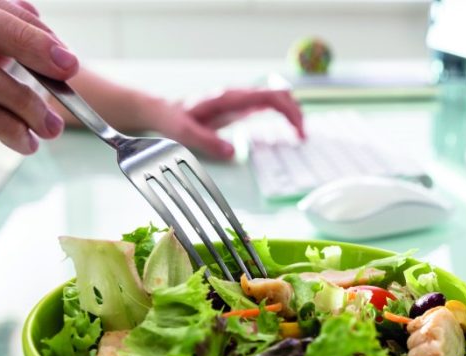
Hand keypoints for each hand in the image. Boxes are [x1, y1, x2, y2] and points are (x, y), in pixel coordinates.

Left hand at [149, 89, 305, 159]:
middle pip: (278, 93)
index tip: (298, 130)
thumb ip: (207, 142)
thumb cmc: (173, 119)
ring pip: (276, 97)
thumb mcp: (185, 133)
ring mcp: (240, 99)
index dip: (288, 110)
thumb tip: (232, 153)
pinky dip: (283, 114)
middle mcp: (238, 95)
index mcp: (228, 97)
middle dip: (295, 112)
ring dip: (291, 112)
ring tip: (300, 133)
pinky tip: (288, 127)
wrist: (162, 110)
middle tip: (303, 136)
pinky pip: (268, 104)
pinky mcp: (240, 107)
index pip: (269, 96)